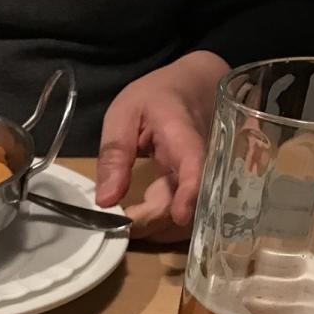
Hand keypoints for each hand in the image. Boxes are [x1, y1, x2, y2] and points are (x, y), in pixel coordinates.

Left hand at [95, 51, 228, 242]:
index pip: (195, 164)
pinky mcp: (203, 189)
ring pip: (191, 216)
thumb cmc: (156, 97)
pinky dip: (164, 225)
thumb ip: (115, 154)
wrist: (195, 86)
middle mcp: (204, 159)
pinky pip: (188, 215)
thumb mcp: (124, 113)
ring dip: (158, 228)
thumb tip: (105, 202)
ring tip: (129, 220)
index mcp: (183, 133)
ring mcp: (208, 176)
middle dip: (154, 221)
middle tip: (121, 223)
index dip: (190, 192)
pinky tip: (144, 218)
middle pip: (189, 201)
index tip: (179, 216)